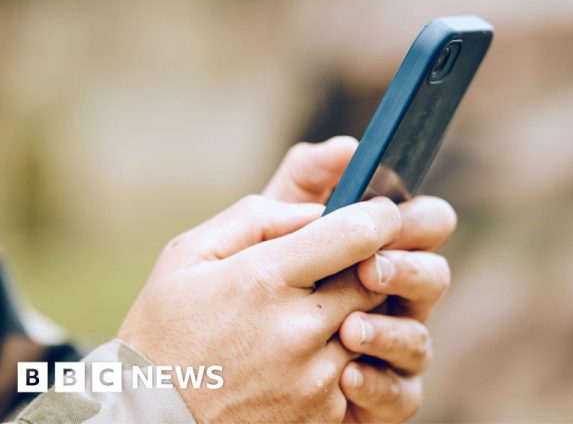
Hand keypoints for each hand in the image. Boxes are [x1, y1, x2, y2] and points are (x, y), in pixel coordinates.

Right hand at [118, 193, 401, 421]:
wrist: (150, 420)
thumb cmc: (164, 331)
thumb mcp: (188, 256)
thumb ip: (257, 219)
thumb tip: (318, 212)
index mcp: (264, 279)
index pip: (356, 235)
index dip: (379, 217)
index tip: (380, 214)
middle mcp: (298, 329)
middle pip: (373, 279)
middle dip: (364, 266)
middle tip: (335, 269)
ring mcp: (314, 377)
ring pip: (370, 325)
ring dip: (351, 312)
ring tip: (304, 317)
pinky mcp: (323, 412)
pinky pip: (357, 369)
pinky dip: (338, 355)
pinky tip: (297, 356)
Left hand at [264, 136, 455, 421]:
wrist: (212, 366)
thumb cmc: (248, 284)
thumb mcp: (271, 227)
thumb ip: (306, 181)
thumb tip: (348, 148)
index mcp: (378, 251)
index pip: (425, 226)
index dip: (420, 219)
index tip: (391, 217)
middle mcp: (393, 299)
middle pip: (434, 278)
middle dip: (409, 270)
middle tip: (371, 270)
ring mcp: (390, 350)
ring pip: (420, 340)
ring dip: (391, 331)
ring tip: (348, 330)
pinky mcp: (380, 398)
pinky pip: (402, 396)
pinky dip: (379, 384)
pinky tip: (346, 376)